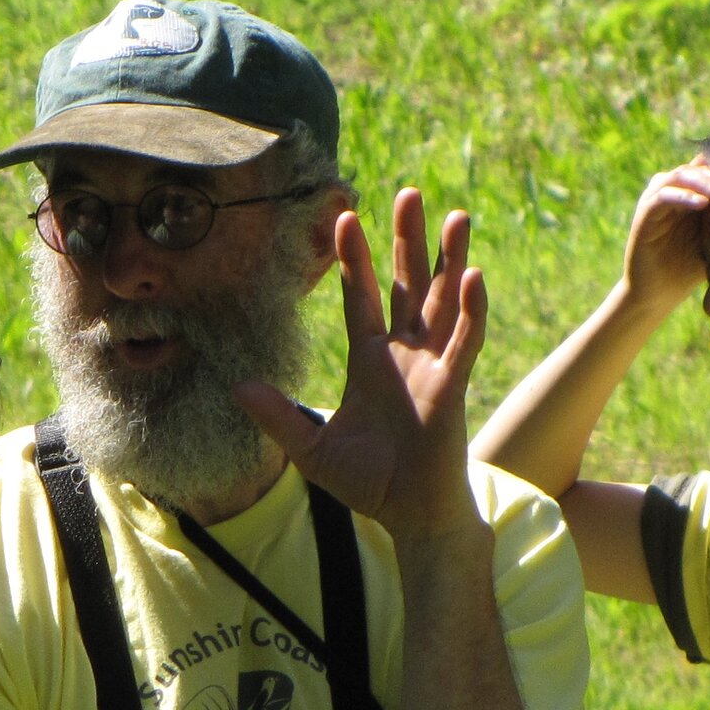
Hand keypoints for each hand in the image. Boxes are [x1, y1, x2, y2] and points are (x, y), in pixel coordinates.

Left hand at [237, 188, 487, 544]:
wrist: (408, 515)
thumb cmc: (368, 483)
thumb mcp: (311, 448)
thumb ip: (278, 417)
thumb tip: (237, 387)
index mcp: (370, 362)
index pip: (361, 298)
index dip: (354, 260)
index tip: (345, 219)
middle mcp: (404, 355)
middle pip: (407, 285)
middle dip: (408, 241)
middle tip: (408, 193)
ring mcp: (432, 367)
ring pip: (442, 302)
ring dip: (450, 260)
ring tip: (456, 216)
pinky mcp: (452, 387)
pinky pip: (464, 342)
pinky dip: (469, 311)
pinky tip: (472, 277)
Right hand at [619, 154, 709, 311]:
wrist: (659, 294)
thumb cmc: (691, 267)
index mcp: (693, 192)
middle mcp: (674, 190)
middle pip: (700, 167)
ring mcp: (657, 199)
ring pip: (682, 175)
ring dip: (707, 183)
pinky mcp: (644, 213)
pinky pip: (663, 195)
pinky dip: (683, 196)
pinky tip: (702, 204)